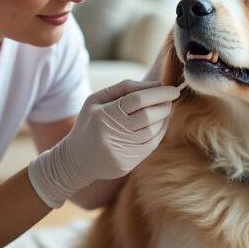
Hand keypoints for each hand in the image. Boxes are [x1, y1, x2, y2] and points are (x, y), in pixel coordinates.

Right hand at [28, 80, 179, 207]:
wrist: (75, 159)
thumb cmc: (89, 123)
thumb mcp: (97, 100)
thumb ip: (125, 88)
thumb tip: (157, 84)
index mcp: (103, 114)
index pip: (137, 100)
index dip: (158, 93)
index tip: (173, 89)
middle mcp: (112, 133)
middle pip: (148, 116)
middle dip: (164, 105)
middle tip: (171, 98)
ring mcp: (121, 151)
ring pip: (153, 131)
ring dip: (164, 118)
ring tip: (165, 109)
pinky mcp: (127, 164)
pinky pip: (151, 145)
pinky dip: (160, 132)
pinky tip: (160, 123)